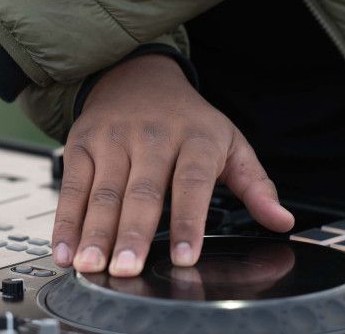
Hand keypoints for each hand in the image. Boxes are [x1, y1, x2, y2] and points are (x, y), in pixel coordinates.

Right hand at [51, 54, 293, 275]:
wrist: (136, 75)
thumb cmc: (187, 119)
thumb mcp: (229, 142)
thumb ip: (255, 184)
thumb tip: (280, 220)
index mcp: (196, 138)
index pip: (192, 183)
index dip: (188, 222)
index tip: (186, 257)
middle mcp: (152, 136)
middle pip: (142, 192)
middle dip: (132, 233)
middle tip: (127, 269)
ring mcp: (113, 138)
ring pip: (103, 192)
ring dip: (95, 232)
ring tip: (91, 265)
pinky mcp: (81, 143)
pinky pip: (72, 187)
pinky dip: (66, 221)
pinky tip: (64, 249)